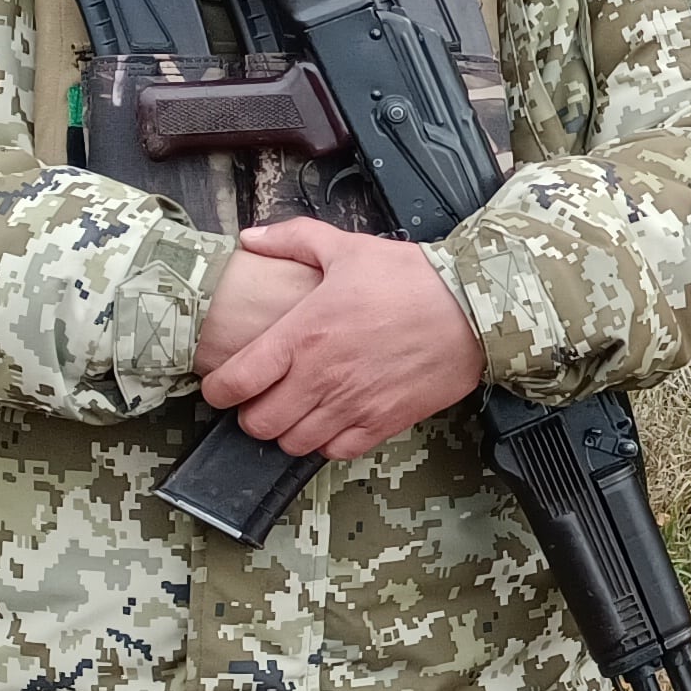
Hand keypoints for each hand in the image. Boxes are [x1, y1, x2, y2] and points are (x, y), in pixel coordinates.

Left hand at [199, 217, 486, 458]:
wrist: (473, 308)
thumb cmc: (412, 279)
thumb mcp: (347, 247)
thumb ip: (292, 240)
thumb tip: (251, 238)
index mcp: (303, 334)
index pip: (237, 381)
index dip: (217, 391)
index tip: (220, 387)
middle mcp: (321, 377)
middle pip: (258, 423)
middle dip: (252, 414)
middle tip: (261, 399)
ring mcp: (352, 405)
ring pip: (293, 443)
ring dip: (287, 431)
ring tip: (296, 412)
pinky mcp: (383, 422)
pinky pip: (337, 452)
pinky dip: (326, 444)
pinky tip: (332, 422)